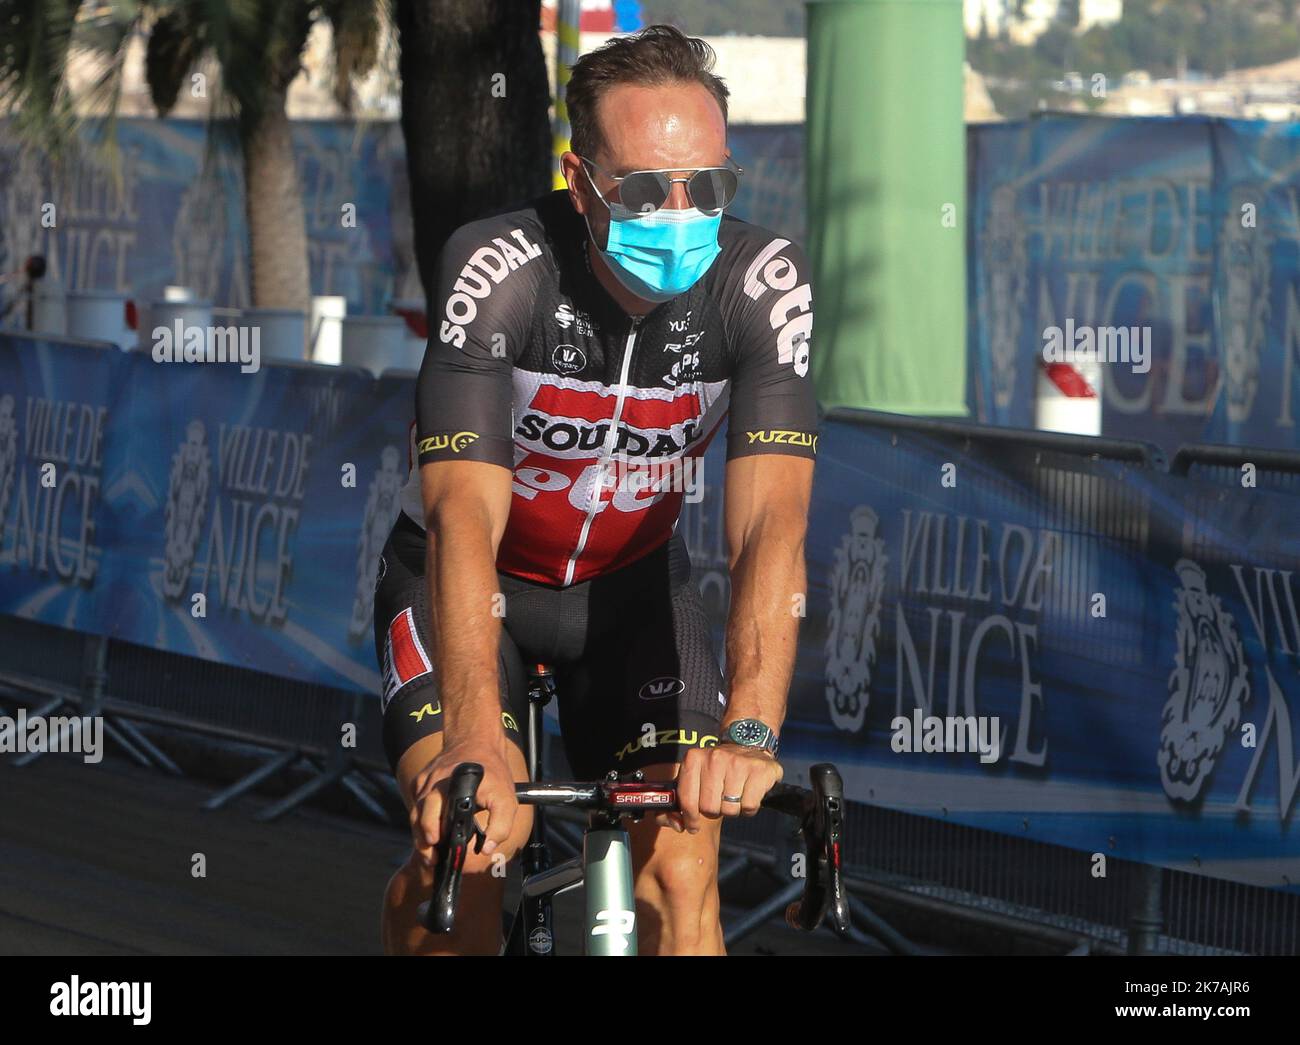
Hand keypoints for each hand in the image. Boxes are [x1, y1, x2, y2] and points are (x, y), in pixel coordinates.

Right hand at [408, 736, 516, 867]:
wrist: (476, 740)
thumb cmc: (492, 772)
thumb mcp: (506, 800)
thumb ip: (500, 827)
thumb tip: (484, 849)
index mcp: (451, 789)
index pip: (434, 820)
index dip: (434, 838)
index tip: (439, 852)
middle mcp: (432, 784)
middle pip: (418, 819)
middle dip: (424, 841)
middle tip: (433, 857)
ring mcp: (423, 781)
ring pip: (414, 814)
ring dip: (421, 833)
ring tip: (432, 849)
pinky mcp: (419, 780)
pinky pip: (416, 804)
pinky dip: (421, 818)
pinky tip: (433, 827)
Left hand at [675, 742, 783, 832]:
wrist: (747, 745)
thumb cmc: (716, 770)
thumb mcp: (693, 778)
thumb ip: (675, 804)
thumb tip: (678, 826)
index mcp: (693, 758)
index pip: (687, 800)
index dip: (689, 818)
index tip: (693, 826)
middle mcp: (714, 758)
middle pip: (709, 808)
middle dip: (714, 811)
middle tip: (719, 801)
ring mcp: (738, 763)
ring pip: (729, 810)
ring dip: (732, 809)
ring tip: (733, 795)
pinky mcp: (759, 771)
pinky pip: (749, 807)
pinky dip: (748, 808)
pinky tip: (747, 794)